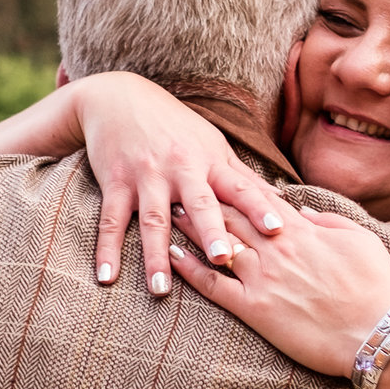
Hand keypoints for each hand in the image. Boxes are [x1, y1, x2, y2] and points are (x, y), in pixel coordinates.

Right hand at [73, 74, 286, 295]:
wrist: (118, 98)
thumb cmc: (174, 126)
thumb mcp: (211, 144)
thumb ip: (242, 177)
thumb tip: (283, 201)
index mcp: (208, 161)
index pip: (239, 186)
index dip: (258, 207)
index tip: (278, 229)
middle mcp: (179, 168)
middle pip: (199, 203)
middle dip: (211, 231)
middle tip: (225, 259)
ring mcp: (146, 176)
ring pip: (153, 220)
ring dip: (155, 256)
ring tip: (160, 290)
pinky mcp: (115, 182)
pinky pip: (111, 220)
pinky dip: (107, 249)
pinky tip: (106, 277)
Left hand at [166, 204, 389, 378]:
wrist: (378, 334)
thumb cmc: (377, 288)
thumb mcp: (361, 241)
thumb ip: (328, 222)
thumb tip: (301, 211)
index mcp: (302, 232)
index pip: (261, 201)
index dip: (237, 186)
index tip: (216, 172)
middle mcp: (277, 249)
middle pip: (232, 216)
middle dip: (204, 198)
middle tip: (178, 184)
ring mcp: (263, 278)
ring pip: (217, 244)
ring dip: (191, 227)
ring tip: (167, 212)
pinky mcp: (255, 309)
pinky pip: (214, 286)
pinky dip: (192, 270)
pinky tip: (174, 257)